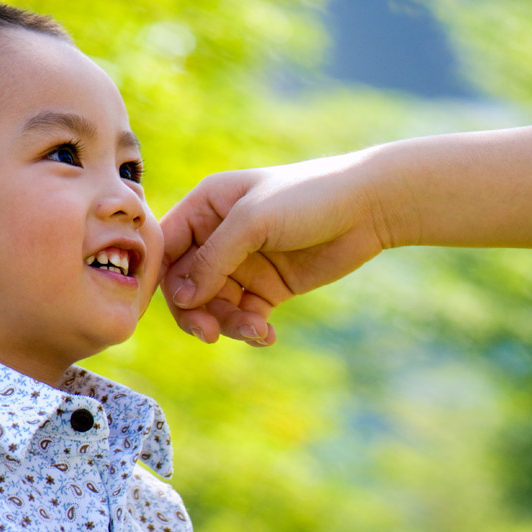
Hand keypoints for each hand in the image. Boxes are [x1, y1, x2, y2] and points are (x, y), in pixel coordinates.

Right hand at [160, 153, 393, 345]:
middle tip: (209, 334)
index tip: (173, 307)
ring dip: (228, 324)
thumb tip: (180, 299)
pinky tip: (267, 334)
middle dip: (195, 310)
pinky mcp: (268, 287)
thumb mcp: (253, 221)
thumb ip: (212, 259)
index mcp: (205, 207)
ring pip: (214, 305)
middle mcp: (218, 236)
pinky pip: (244, 316)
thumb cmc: (308, 197)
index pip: (167, 247)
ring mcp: (243, 264)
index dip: (162, 278)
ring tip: (256, 331)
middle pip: (186, 284)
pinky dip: (250, 329)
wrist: (369, 206)